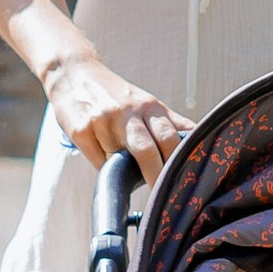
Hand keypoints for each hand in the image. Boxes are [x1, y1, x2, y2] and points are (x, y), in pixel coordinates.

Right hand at [43, 53, 192, 181]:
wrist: (73, 73)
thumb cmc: (116, 95)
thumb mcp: (147, 103)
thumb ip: (171, 124)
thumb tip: (199, 143)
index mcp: (150, 106)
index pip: (171, 137)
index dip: (178, 161)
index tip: (183, 183)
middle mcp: (127, 112)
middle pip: (146, 150)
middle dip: (154, 176)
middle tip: (159, 199)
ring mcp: (103, 121)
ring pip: (118, 161)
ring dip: (124, 170)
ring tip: (123, 165)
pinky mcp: (81, 131)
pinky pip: (98, 162)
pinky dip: (104, 165)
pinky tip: (102, 153)